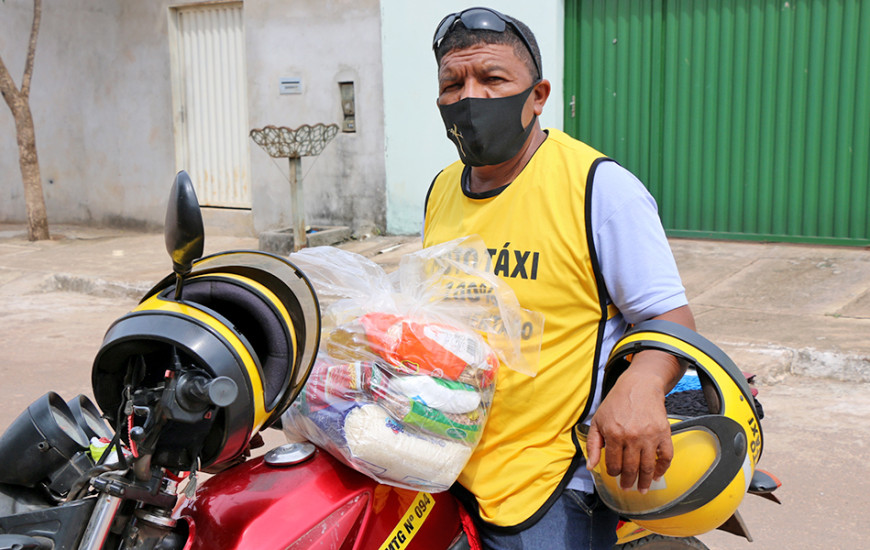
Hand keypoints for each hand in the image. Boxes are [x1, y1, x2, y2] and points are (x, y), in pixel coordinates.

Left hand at [584, 351, 677, 493]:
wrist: (639, 386)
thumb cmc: (616, 402)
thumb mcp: (598, 421)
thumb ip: (593, 445)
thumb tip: (591, 466)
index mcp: (614, 434)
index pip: (613, 464)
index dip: (613, 473)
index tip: (614, 474)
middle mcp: (632, 437)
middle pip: (631, 469)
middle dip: (628, 482)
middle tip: (627, 488)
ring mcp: (650, 436)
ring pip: (647, 467)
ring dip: (644, 482)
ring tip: (642, 489)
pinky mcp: (664, 433)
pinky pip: (666, 457)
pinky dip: (662, 469)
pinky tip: (656, 475)